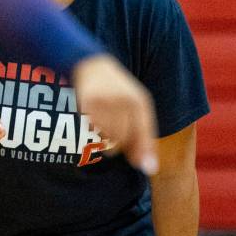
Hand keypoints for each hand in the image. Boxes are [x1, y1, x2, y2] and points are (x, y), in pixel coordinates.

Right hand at [73, 55, 157, 174]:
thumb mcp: (136, 107)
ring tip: (105, 125)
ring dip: (107, 138)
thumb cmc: (118, 91)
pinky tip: (95, 118)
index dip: (145, 150)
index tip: (148, 168)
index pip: (144, 131)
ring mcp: (104, 101)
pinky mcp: (87, 102)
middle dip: (121, 143)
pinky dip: (95, 129)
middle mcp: (122, 100)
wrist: (92, 66)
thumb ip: (143, 136)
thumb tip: (147, 167)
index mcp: (139, 101)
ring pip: (107, 135)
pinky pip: (93, 127)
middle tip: (116, 134)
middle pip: (124, 138)